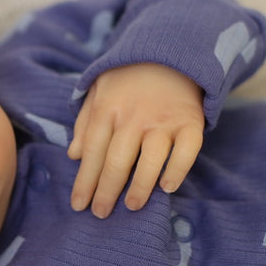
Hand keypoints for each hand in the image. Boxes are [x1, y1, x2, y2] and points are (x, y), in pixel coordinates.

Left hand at [68, 63, 203, 217]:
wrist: (171, 51)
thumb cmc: (128, 77)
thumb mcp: (98, 90)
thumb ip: (85, 122)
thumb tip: (75, 156)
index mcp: (108, 108)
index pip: (92, 151)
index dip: (84, 181)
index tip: (79, 205)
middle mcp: (134, 116)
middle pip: (117, 161)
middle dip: (106, 191)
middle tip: (100, 214)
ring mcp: (164, 120)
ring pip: (150, 159)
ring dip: (139, 187)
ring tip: (131, 206)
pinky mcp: (190, 122)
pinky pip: (186, 151)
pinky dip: (177, 170)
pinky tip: (167, 187)